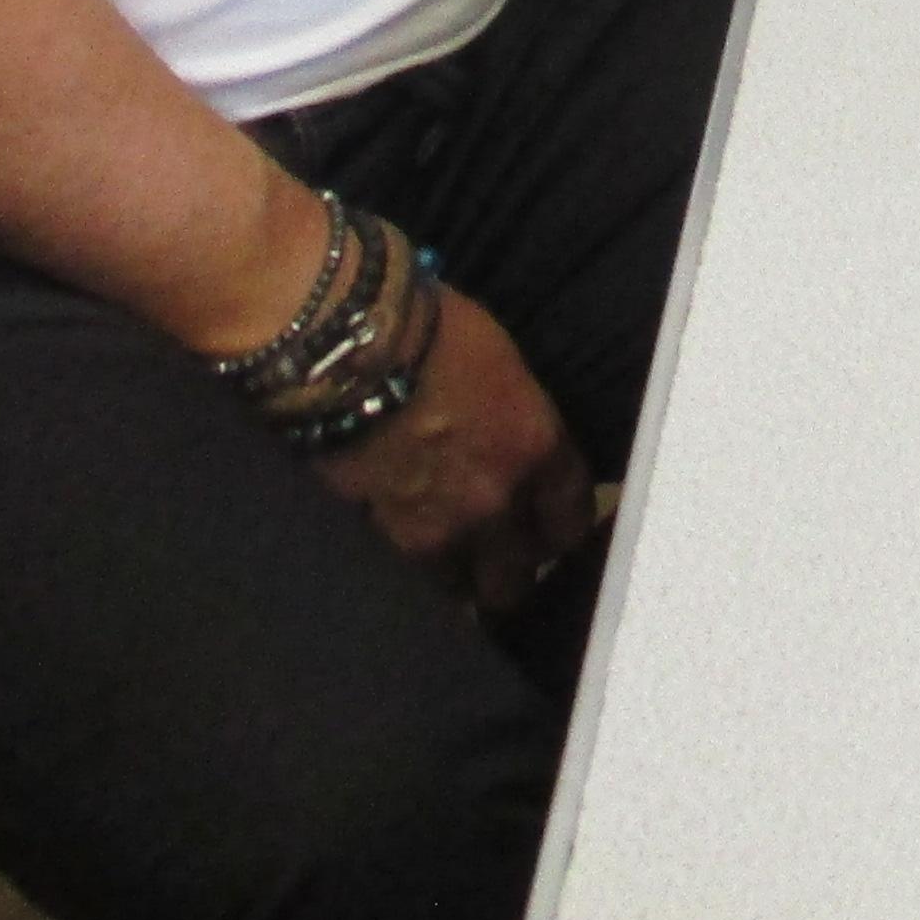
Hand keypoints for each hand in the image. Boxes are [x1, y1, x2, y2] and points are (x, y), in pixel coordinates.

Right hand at [322, 286, 601, 615]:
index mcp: (537, 446)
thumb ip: (512, 416)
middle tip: (492, 550)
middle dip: (508, 567)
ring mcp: (441, 530)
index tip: (544, 524)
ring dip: (457, 575)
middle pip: (520, 575)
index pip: (571, 518)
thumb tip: (504, 430)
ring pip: (464, 591)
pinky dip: (409, 573)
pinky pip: (411, 581)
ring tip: (442, 557)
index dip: (557, 526)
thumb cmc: (426, 329)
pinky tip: (400, 550)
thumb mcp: (497, 363)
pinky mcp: (386, 543)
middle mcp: (499, 501)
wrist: (349, 349)